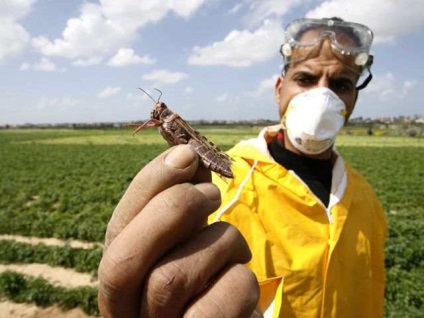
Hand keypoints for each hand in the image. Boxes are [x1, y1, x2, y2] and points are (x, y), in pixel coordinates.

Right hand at [98, 145, 258, 316]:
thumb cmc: (209, 280)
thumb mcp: (189, 240)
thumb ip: (182, 207)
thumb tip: (187, 155)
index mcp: (120, 283)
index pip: (116, 233)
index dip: (147, 186)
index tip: (184, 153)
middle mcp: (126, 313)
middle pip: (126, 258)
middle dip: (174, 208)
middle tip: (212, 192)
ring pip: (172, 278)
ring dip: (219, 242)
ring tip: (234, 244)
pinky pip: (217, 304)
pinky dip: (239, 278)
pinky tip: (240, 277)